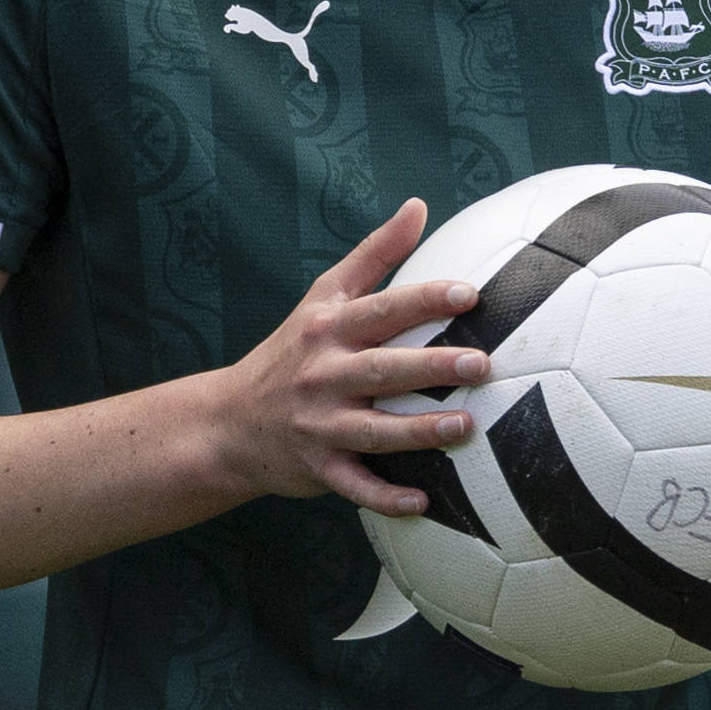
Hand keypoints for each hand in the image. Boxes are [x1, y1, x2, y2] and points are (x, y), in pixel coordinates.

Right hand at [211, 200, 489, 516]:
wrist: (229, 422)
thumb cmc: (291, 352)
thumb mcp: (323, 297)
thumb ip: (374, 254)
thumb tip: (418, 206)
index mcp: (329, 329)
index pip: (382, 309)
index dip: (424, 300)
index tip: (468, 294)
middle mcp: (324, 374)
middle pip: (383, 368)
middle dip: (431, 367)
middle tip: (481, 364)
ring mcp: (319, 424)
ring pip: (374, 430)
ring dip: (419, 431)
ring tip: (465, 427)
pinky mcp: (318, 468)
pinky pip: (355, 486)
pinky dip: (385, 497)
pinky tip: (422, 502)